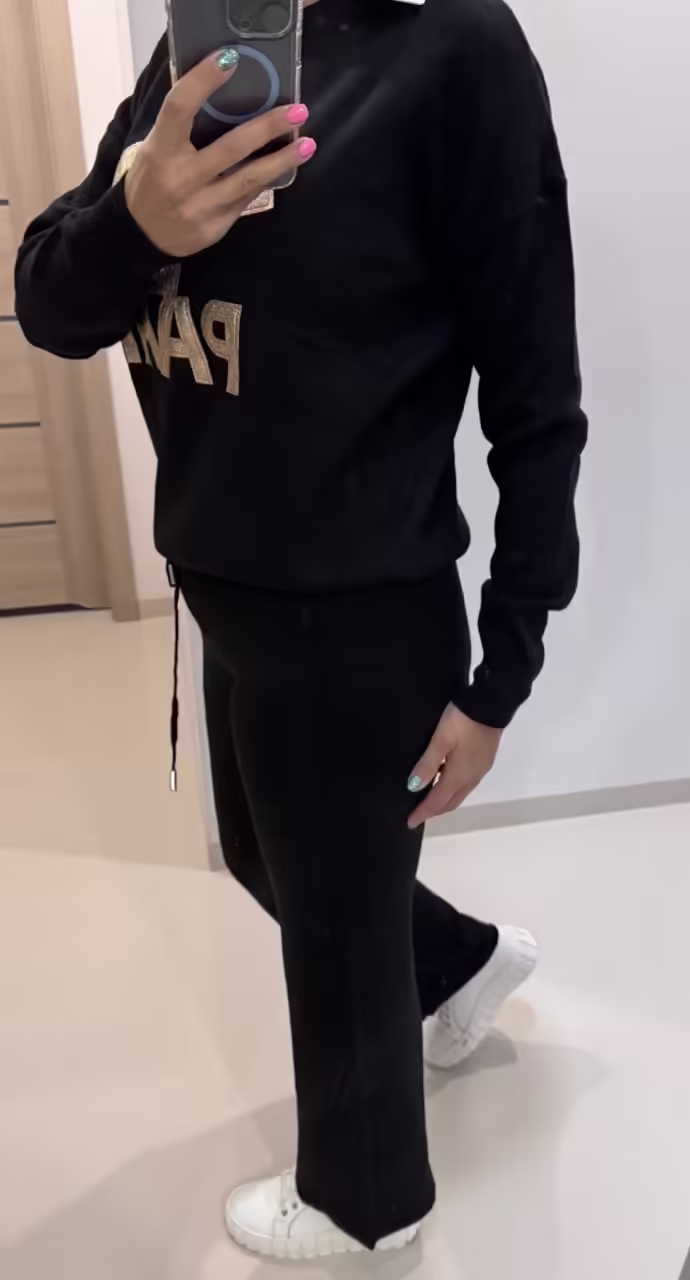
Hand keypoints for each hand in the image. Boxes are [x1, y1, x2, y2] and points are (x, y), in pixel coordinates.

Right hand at [125, 51, 314, 257]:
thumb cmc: (152, 181)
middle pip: (231, 147)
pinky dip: (268, 179)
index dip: (203, 80)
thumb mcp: (155, 149)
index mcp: (160, 150)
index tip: (229, 58)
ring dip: (282, 160)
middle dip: (268, 126)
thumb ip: (181, 126)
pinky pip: (247, 197)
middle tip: (297, 110)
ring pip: (249, 178)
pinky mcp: (215, 225)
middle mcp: (181, 178)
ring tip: (307, 144)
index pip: (179, 107)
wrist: (142, 236)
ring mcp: (200, 205)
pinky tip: (285, 165)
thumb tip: (221, 92)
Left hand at [407, 704, 501, 828]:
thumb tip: (413, 788)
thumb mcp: (440, 739)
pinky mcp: (484, 762)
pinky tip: (444, 779)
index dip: (423, 812)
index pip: (437, 801)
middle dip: (434, 810)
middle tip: (418, 814)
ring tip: (428, 800)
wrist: (492, 704)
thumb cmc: (462, 721)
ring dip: (444, 800)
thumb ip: (427, 764)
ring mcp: (480, 770)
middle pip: (451, 802)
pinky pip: (466, 784)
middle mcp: (471, 778)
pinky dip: (453, 789)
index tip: (409, 823)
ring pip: (460, 794)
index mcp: (459, 775)